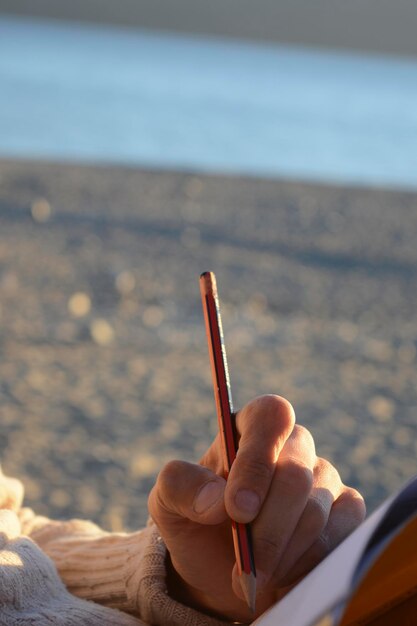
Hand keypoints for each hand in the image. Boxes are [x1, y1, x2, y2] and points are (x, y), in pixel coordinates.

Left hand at [148, 395, 364, 621]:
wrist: (222, 572)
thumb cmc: (196, 525)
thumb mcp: (167, 503)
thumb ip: (179, 486)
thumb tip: (216, 499)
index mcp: (249, 427)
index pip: (271, 417)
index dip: (258, 462)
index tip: (238, 510)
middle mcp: (292, 445)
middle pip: (295, 474)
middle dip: (266, 529)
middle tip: (245, 565)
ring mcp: (324, 475)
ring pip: (317, 510)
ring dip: (282, 552)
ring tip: (256, 574)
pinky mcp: (347, 509)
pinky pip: (344, 532)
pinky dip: (310, 562)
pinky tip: (284, 575)